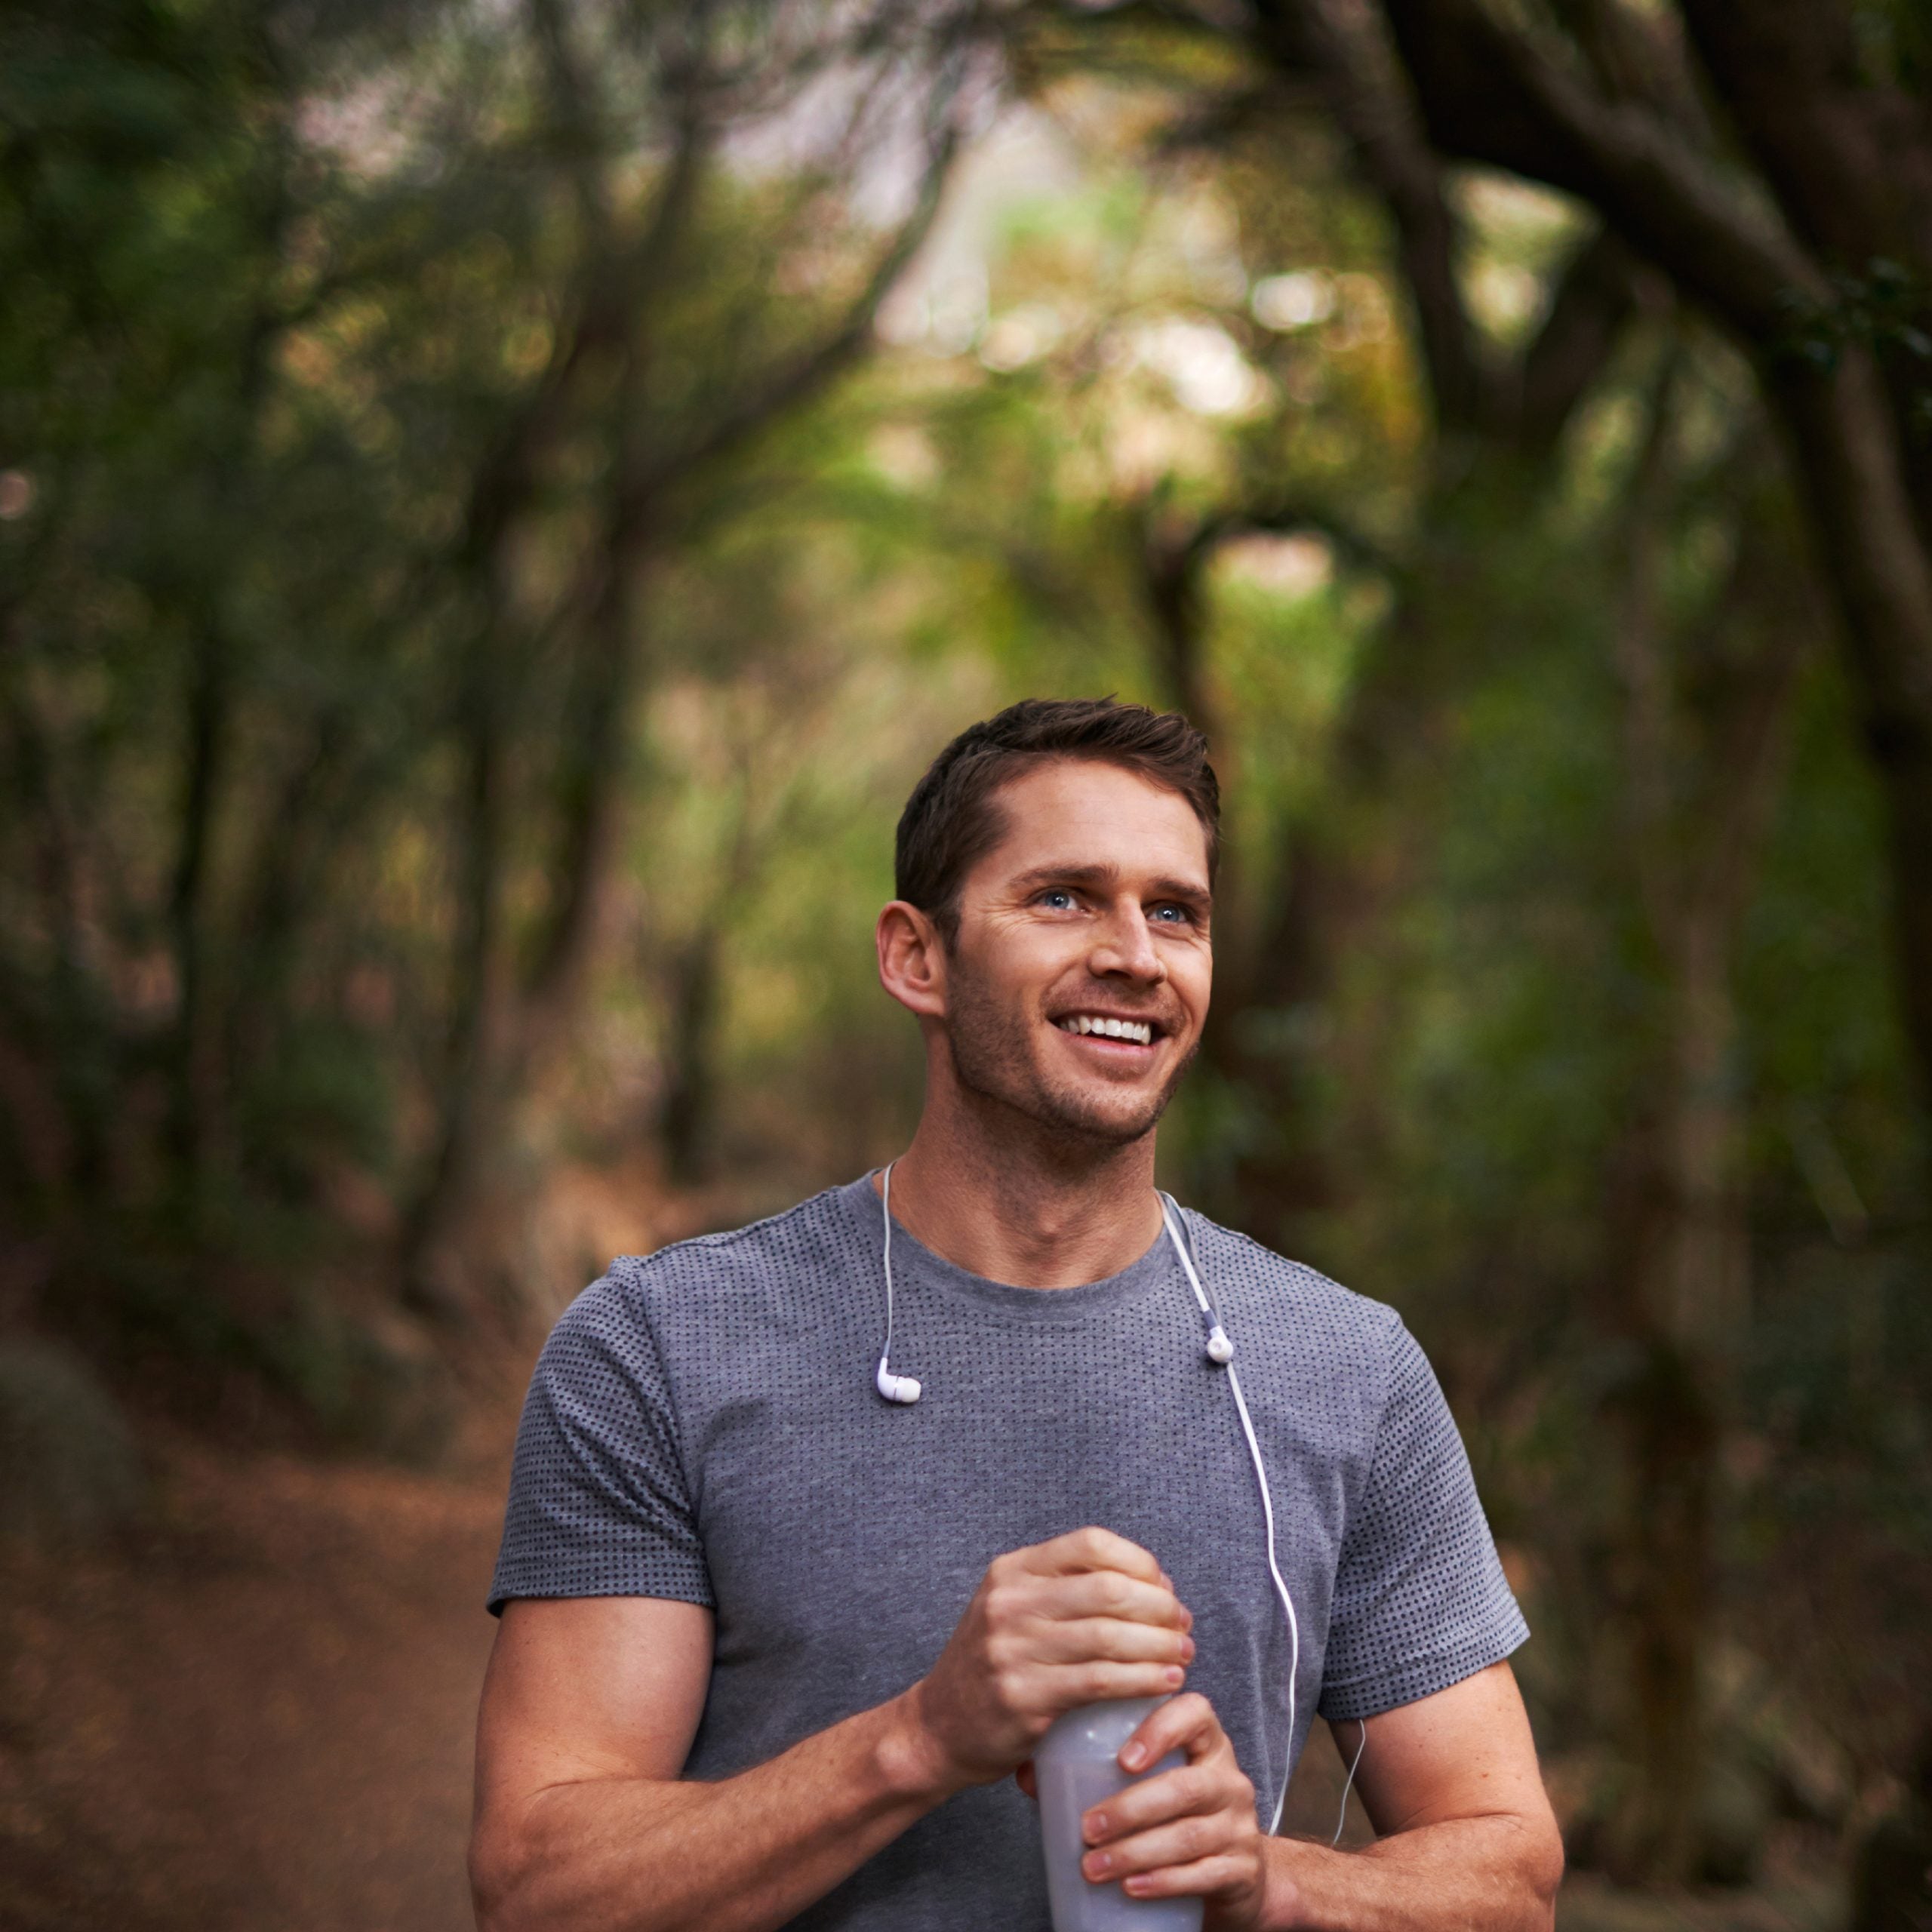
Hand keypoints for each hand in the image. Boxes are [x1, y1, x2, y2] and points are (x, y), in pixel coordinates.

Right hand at [899, 1527, 1194, 1790]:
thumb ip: (1064, 1590)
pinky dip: (1143, 1680)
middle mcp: (1010, 1603)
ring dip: (1160, 1646)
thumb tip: (1151, 1584)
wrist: (937, 1726)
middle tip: (1182, 1627)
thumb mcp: (1012, 1608)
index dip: (1139, 1562)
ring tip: (1183, 1656)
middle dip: (1160, 1607)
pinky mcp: (1025, 1698)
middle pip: (1108, 1589)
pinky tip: (1165, 1683)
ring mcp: (1014, 1651)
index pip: (1091, 1544)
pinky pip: (1100, 1681)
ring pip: (1110, 1636)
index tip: (1164, 1588)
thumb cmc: (993, 1665)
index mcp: (1012, 1571)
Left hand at [1074, 1692, 1276, 1931]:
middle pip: (1185, 1786)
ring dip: (1136, 1852)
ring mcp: (1239, 1825)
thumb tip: (1026, 1774)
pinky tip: (1132, 1887)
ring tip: (1095, 1866)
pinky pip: (1204, 1875)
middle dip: (1131, 1809)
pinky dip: (1164, 1882)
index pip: (1195, 1713)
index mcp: (1205, 1742)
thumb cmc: (1175, 1813)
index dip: (1161, 1730)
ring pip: (1189, 1835)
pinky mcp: (1241, 1868)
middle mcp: (1228, 1778)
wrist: (1236, 1871)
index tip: (1123, 1758)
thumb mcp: (1149, 1782)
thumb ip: (1093, 1770)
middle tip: (1088, 1829)